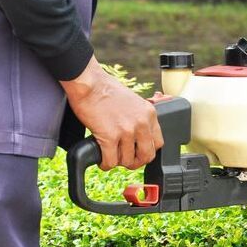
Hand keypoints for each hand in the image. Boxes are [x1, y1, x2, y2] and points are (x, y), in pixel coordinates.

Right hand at [61, 56, 163, 170]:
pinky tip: (101, 160)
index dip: (147, 151)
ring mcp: (126, 130)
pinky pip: (111, 161)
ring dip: (117, 162)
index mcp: (150, 114)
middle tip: (126, 160)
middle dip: (136, 162)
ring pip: (127, 160)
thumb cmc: (106, 89)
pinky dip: (105, 164)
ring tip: (110, 156)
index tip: (139, 152)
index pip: (158, 143)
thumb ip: (140, 117)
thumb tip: (139, 134)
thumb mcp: (134, 101)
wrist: (88, 82)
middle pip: (147, 155)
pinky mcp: (109, 136)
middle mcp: (141, 123)